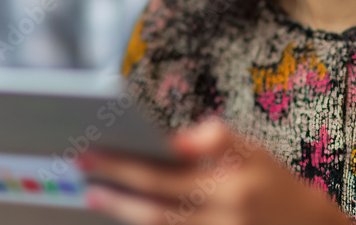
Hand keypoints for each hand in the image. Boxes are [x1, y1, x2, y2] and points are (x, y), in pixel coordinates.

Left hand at [80, 120, 350, 224]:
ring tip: (97, 197)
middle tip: (83, 177)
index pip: (165, 177)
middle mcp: (224, 220)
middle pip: (157, 211)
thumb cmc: (272, 184)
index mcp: (231, 187)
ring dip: (126, 215)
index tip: (94, 153)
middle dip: (116, 193)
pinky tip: (128, 218)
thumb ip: (215, 140)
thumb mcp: (254, 151)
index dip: (125, 167)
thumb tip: (173, 140)